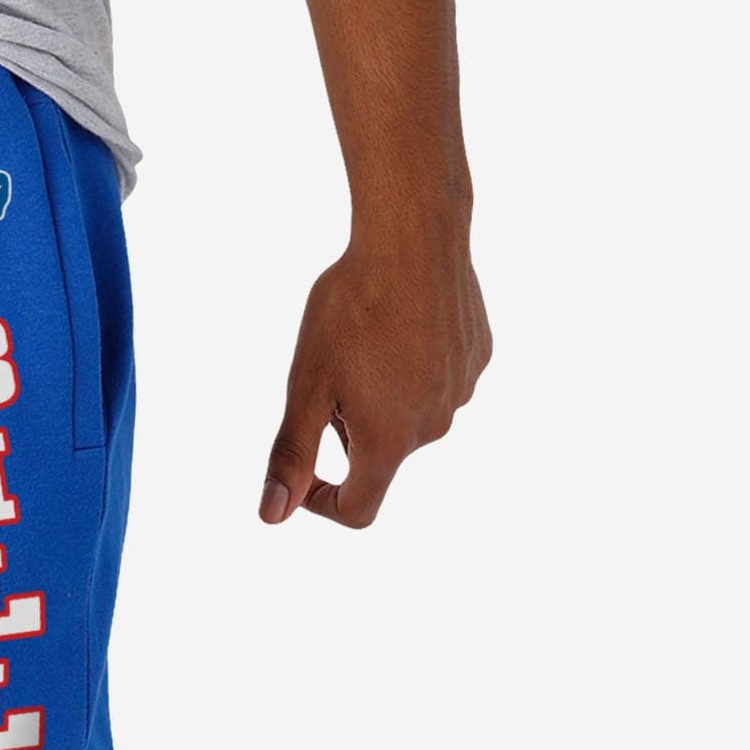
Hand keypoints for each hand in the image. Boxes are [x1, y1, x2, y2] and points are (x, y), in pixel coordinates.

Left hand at [260, 224, 489, 528]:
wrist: (412, 233)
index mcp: (390, 441)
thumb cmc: (350, 309)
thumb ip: (291, 456)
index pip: (358, 509)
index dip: (321, 501)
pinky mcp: (477, 357)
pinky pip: (435, 382)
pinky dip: (410, 371)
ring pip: (407, 418)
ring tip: (364, 344)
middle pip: (378, 456)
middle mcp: (434, 426)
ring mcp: (462, 391)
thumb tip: (272, 516)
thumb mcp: (305, 386)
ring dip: (378, 400)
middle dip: (345, 430)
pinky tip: (398, 326)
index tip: (301, 474)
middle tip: (329, 371)